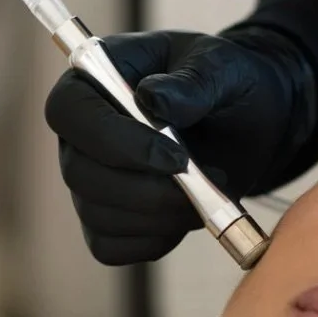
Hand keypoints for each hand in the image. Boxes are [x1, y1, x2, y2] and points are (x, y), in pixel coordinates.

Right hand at [44, 26, 317, 264]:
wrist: (248, 122)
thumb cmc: (225, 83)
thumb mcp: (221, 68)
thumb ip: (192, 82)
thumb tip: (154, 101)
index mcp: (92, 81)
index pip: (69, 112)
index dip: (115, 142)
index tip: (176, 158)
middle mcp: (80, 135)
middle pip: (80, 174)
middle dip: (146, 190)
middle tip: (204, 182)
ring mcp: (91, 181)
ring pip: (99, 216)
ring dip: (160, 217)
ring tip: (208, 194)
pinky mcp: (111, 219)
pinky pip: (112, 248)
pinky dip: (155, 241)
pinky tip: (189, 216)